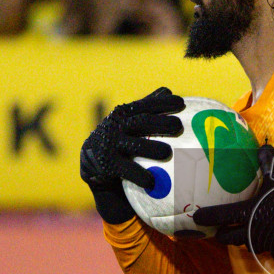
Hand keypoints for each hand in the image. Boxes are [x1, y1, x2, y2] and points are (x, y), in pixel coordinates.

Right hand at [80, 87, 182, 222]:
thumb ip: (146, 105)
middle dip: (162, 123)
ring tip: (168, 152)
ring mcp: (112, 144)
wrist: (92, 157)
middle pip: (142, 122)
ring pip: (135, 146)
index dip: (164, 103)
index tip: (181, 103)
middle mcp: (118, 126)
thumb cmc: (120, 134)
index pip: (147, 105)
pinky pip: (126, 170)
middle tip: (179, 127)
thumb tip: (168, 91)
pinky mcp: (109, 164)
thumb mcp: (128, 118)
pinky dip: (140, 176)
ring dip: (153, 149)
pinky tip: (152, 182)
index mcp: (125, 113)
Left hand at [193, 144, 273, 261]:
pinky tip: (269, 237)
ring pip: (245, 244)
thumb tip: (262, 145)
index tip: (195, 218)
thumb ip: (267, 163)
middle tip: (218, 230)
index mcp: (245, 214)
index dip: (205, 217)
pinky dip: (264, 243)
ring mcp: (262, 243)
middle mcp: (249, 232)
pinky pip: (266, 249)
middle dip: (221, 234)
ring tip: (241, 233)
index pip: (219, 217)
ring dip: (241, 239)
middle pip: (227, 238)